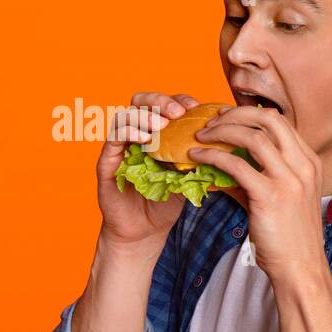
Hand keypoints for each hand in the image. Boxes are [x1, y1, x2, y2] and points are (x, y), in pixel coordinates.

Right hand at [97, 92, 197, 249]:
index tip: (196, 107)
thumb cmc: (167, 202)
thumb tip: (223, 145)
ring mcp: (120, 146)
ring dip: (145, 115)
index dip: (179, 100)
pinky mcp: (107, 161)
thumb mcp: (189, 177)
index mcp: (158, 133)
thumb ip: (199, 160)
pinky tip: (145, 138)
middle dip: (161, 101)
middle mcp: (137, 134)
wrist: (145, 231)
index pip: (165, 105)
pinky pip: (114, 138)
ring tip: (162, 124)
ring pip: (126, 115)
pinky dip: (129, 132)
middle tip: (179, 112)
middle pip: (142, 100)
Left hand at [187, 105, 325, 281]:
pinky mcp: (271, 196)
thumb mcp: (281, 200)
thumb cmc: (290, 239)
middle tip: (211, 122)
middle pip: (268, 119)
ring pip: (252, 136)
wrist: (301, 269)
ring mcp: (290, 180)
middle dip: (235, 114)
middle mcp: (303, 166)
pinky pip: (236, 165)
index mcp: (309, 163)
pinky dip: (212, 156)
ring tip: (201, 136)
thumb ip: (256, 179)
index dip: (249, 115)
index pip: (279, 122)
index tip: (226, 119)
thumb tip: (222, 167)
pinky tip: (197, 157)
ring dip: (221, 131)